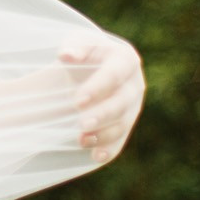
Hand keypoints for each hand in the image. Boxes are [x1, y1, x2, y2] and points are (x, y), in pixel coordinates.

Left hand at [59, 34, 144, 163]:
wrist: (90, 67)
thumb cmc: (83, 51)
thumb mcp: (77, 42)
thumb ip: (73, 47)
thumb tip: (66, 55)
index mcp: (126, 60)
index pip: (114, 75)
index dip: (97, 89)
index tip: (77, 101)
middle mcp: (134, 85)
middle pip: (121, 103)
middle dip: (102, 115)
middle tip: (80, 124)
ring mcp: (132, 107)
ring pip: (122, 124)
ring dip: (103, 135)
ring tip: (81, 140)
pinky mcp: (124, 124)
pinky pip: (121, 140)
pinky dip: (110, 150)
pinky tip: (96, 156)